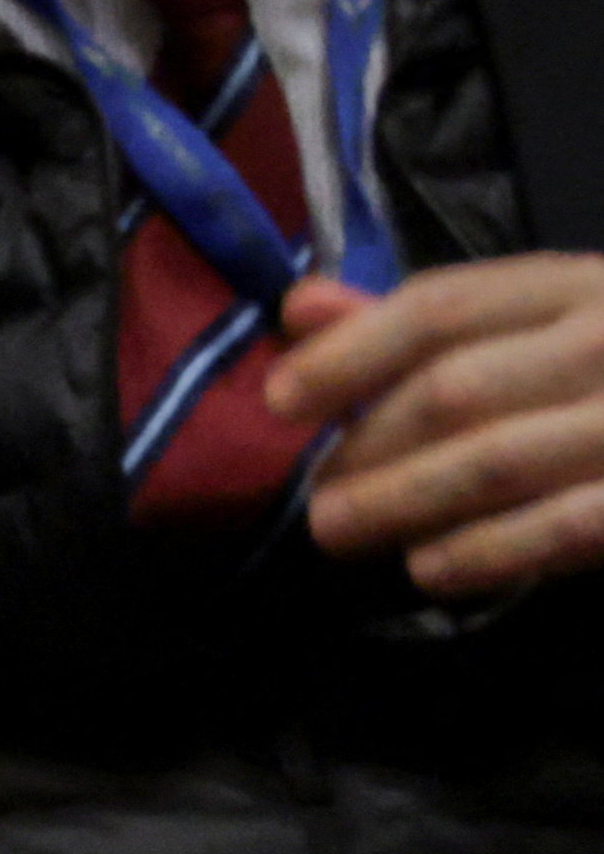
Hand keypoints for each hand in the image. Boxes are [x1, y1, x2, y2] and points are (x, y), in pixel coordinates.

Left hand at [266, 259, 603, 594]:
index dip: (348, 354)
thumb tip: (300, 310)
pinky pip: (564, 526)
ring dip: (403, 503)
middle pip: (456, 389)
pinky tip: (429, 569)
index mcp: (575, 285)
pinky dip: (488, 551)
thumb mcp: (546, 319)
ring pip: (497, 461)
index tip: (279, 402)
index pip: (442, 307)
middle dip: (368, 446)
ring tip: (338, 532)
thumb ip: (429, 322)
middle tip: (312, 495)